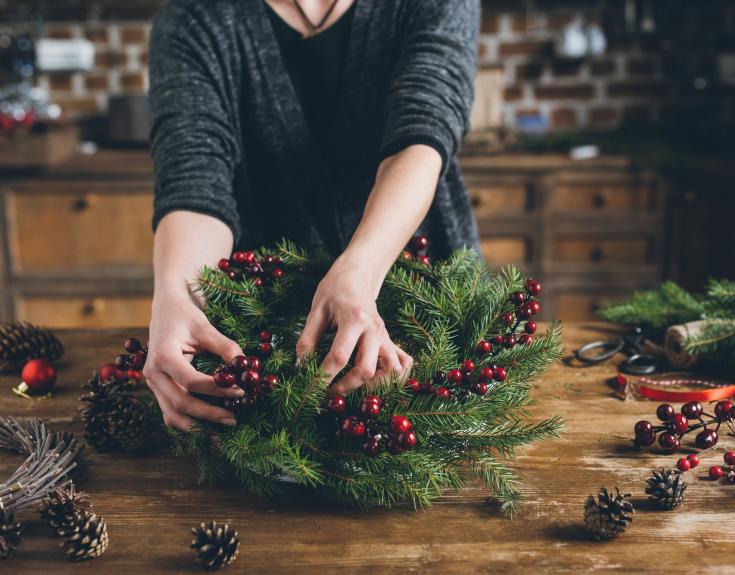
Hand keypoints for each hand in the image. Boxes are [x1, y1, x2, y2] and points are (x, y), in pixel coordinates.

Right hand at [143, 290, 245, 430]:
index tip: (240, 391)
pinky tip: (207, 426)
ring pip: (172, 414)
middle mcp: (153, 373)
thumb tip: (245, 365)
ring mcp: (152, 383)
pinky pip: (170, 412)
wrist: (164, 311)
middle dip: (208, 414)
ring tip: (223, 427)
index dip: (216, 389)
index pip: (191, 381)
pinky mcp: (157, 389)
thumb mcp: (205, 327)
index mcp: (163, 356)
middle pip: (180, 403)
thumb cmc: (185, 316)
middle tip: (234, 419)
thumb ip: (225, 346)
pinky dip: (188, 421)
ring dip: (197, 425)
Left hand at [296, 254, 412, 394]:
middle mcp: (374, 329)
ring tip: (351, 386)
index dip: (323, 376)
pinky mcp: (391, 340)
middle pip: (366, 369)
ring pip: (390, 372)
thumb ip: (308, 338)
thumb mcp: (317, 310)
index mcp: (354, 319)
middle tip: (329, 391)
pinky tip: (374, 381)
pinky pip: (402, 365)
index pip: (339, 356)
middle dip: (346, 385)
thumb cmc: (335, 290)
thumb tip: (301, 365)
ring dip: (372, 386)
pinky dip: (392, 378)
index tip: (310, 387)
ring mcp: (386, 336)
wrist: (358, 275)